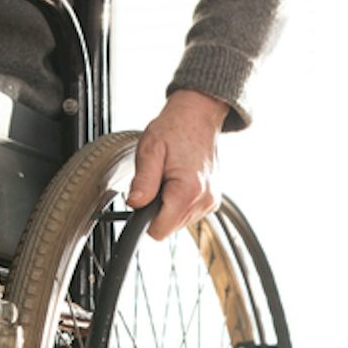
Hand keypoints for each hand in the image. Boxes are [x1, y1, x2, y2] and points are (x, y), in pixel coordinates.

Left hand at [127, 89, 230, 239]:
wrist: (198, 116)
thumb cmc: (174, 129)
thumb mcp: (150, 150)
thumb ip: (143, 181)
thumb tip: (135, 204)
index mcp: (188, 192)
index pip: (158, 231)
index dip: (145, 218)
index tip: (144, 198)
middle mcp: (204, 201)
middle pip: (168, 228)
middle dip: (157, 210)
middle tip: (158, 181)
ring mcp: (210, 202)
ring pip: (177, 223)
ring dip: (168, 205)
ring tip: (169, 177)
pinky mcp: (212, 200)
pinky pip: (188, 214)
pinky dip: (179, 202)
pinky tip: (179, 181)